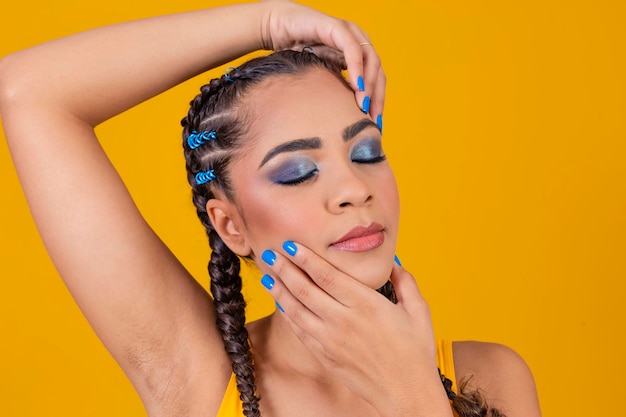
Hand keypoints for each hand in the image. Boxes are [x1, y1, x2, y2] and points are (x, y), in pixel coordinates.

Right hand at [259, 1, 384, 118]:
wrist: (274, 27)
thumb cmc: (294, 52)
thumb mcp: (319, 77)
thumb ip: (333, 91)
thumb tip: (340, 123)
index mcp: (356, 55)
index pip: (375, 79)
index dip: (377, 101)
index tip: (375, 124)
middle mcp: (356, 42)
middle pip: (378, 71)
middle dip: (377, 97)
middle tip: (373, 120)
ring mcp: (348, 33)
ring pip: (370, 59)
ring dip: (369, 84)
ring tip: (364, 105)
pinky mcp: (336, 27)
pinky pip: (352, 48)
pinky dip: (356, 68)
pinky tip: (356, 86)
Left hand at [261, 242, 452, 416]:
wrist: (407, 393)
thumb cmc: (416, 352)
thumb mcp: (419, 311)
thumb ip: (405, 282)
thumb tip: (394, 262)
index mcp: (366, 304)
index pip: (327, 275)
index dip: (305, 258)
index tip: (291, 245)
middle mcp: (343, 320)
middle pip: (304, 289)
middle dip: (285, 269)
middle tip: (270, 253)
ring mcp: (331, 340)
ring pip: (296, 310)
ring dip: (279, 291)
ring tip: (268, 275)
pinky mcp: (325, 356)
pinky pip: (300, 331)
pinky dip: (288, 314)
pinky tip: (280, 303)